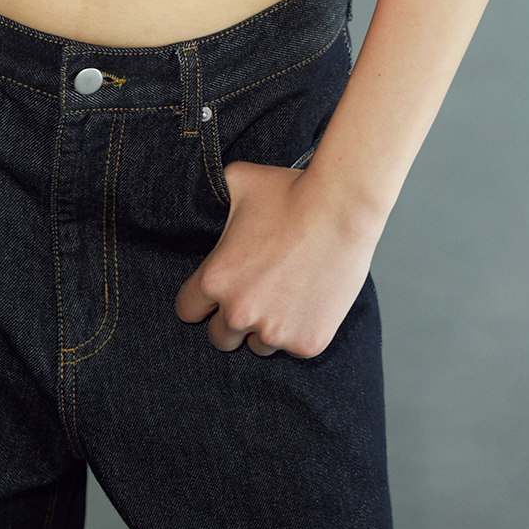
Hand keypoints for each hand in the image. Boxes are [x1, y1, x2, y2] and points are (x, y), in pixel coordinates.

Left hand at [174, 160, 379, 357]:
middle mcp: (239, 313)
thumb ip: (215, 198)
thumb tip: (207, 193)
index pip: (187, 311)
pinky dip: (300, 329)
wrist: (342, 208)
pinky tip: (311, 298)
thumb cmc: (290, 192)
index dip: (200, 301)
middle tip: (256, 294)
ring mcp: (275, 333)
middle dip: (233, 320)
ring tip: (287, 292)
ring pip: (259, 346)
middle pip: (220, 338)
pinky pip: (293, 346)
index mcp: (215, 280)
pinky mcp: (307, 344)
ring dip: (267, 327)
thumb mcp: (238, 181)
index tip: (217, 292)